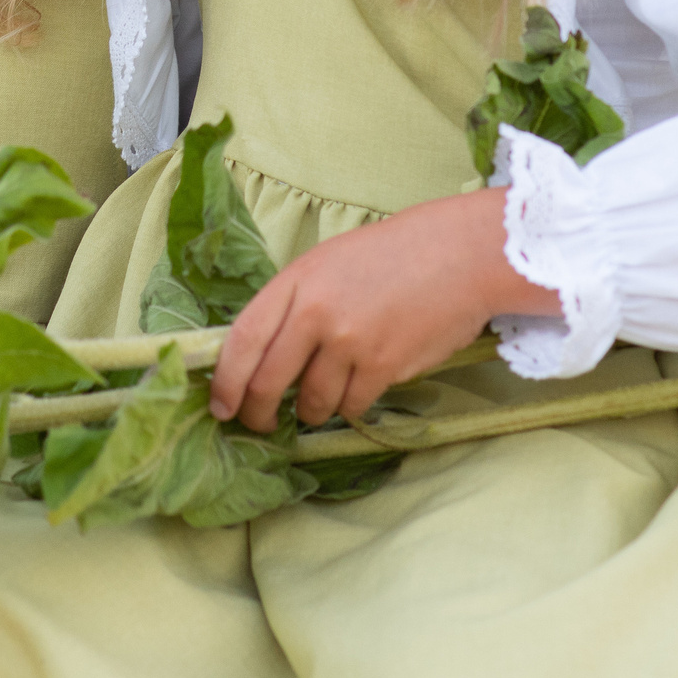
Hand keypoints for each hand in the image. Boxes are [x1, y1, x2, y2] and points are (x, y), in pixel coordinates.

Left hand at [207, 189, 557, 430]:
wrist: (457, 255)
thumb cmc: (391, 255)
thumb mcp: (327, 263)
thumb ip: (294, 303)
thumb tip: (263, 352)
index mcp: (295, 282)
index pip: (242, 339)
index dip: (224, 380)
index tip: (220, 405)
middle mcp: (316, 313)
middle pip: (267, 381)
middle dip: (256, 412)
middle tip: (258, 423)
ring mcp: (350, 343)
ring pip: (310, 401)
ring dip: (308, 410)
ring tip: (316, 401)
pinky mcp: (384, 367)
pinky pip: (351, 405)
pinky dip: (348, 405)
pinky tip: (355, 390)